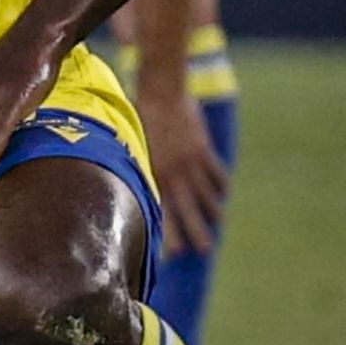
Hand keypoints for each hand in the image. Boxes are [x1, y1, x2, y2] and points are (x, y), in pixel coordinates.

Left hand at [134, 83, 226, 257]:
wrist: (161, 91)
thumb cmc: (137, 114)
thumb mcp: (129, 143)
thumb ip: (134, 164)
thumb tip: (124, 180)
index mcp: (155, 174)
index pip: (163, 212)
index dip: (169, 233)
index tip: (172, 253)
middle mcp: (175, 173)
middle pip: (189, 209)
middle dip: (196, 231)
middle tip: (204, 250)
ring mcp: (192, 162)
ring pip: (206, 193)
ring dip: (212, 210)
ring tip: (216, 224)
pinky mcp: (204, 149)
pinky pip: (216, 172)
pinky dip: (220, 184)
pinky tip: (221, 193)